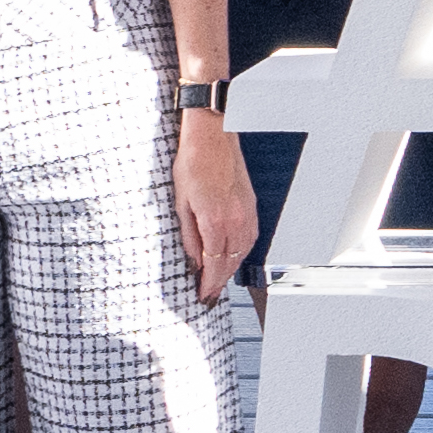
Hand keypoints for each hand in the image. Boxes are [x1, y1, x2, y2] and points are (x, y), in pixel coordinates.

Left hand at [173, 106, 258, 305]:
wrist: (213, 137)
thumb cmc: (194, 163)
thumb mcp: (181, 202)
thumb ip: (189, 235)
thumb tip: (194, 259)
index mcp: (216, 220)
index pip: (214, 263)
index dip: (209, 282)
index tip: (204, 294)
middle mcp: (236, 220)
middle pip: (230, 261)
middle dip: (220, 281)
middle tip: (210, 294)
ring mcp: (247, 212)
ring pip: (243, 251)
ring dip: (232, 268)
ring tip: (220, 280)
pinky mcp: (250, 205)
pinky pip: (250, 237)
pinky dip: (241, 252)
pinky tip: (233, 255)